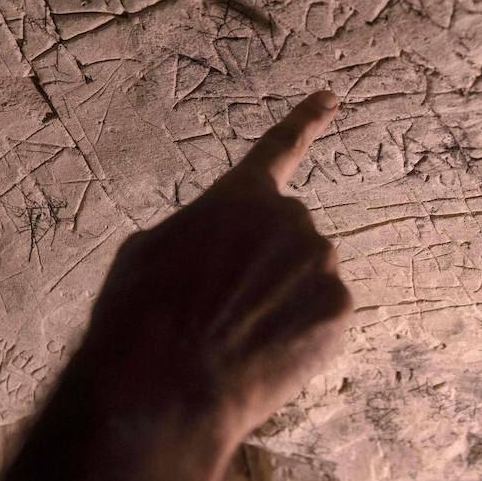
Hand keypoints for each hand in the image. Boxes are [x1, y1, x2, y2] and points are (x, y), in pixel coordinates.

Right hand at [81, 89, 351, 443]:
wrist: (165, 384)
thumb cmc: (142, 315)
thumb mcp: (149, 252)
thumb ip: (203, 234)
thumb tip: (219, 249)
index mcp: (241, 197)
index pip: (280, 147)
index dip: (307, 120)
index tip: (333, 96)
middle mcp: (292, 220)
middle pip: (289, 237)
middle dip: (266, 264)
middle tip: (221, 306)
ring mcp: (321, 265)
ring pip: (306, 280)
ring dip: (281, 301)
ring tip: (234, 335)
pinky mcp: (339, 311)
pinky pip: (322, 319)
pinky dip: (299, 336)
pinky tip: (261, 356)